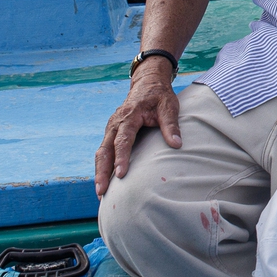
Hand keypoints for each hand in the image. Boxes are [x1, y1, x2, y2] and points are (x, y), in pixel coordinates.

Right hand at [94, 60, 180, 195]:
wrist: (148, 83)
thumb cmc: (159, 96)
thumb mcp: (169, 106)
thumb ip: (171, 125)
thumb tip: (177, 144)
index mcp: (129, 115)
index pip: (123, 139)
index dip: (121, 157)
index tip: (121, 174)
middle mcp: (116, 123)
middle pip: (105, 149)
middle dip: (102, 171)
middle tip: (101, 190)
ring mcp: (111, 128)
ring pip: (101, 152)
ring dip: (99, 172)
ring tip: (100, 192)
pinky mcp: (111, 132)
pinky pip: (104, 151)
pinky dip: (102, 166)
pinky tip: (104, 181)